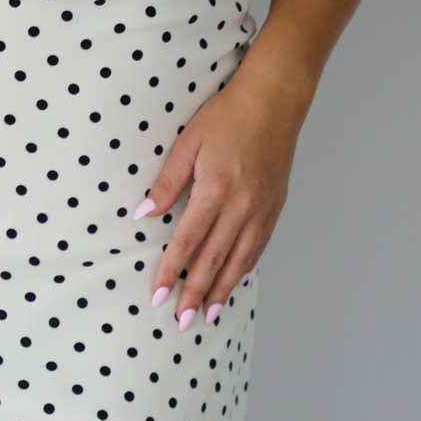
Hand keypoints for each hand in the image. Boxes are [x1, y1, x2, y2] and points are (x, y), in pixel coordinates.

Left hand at [133, 45, 311, 327]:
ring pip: (239, 260)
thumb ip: (168, 182)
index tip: (157, 297)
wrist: (276, 99)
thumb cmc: (228, 116)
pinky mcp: (275, 205)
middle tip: (182, 322)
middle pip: (213, 260)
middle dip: (195, 294)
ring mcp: (262, 208)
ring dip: (222, 290)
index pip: (186, 242)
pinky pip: (258, 246)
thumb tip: (145, 214)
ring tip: (208, 314)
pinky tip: (234, 283)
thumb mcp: (188, 142)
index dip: (170, 273)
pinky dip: (244, 269)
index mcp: (215, 190)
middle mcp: (241, 206)